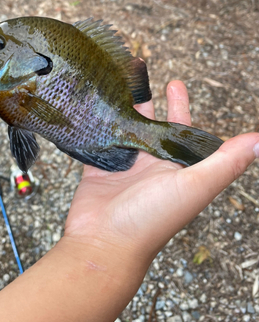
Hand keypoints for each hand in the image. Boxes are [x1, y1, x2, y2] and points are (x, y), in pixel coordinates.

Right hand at [64, 80, 258, 266]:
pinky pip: (100, 140)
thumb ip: (225, 162)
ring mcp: (125, 167)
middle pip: (152, 127)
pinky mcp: (100, 168)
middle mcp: (152, 167)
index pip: (183, 132)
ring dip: (123, 109)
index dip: (181, 108)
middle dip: (150, 103)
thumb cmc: (151, 220)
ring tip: (116, 86)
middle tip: (142, 77)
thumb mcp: (195, 186)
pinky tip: (95, 109)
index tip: (175, 85)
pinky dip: (98, 126)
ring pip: (125, 130)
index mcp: (177, 170)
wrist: (105, 244)